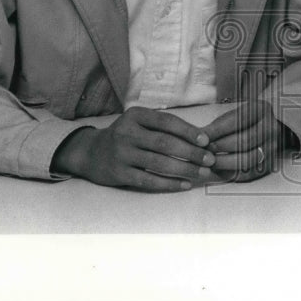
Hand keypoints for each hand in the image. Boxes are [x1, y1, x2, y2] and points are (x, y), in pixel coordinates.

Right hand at [51, 106, 214, 191]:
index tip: (206, 140)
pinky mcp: (119, 173)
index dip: (189, 131)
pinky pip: (148, 180)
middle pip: (165, 143)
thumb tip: (199, 138)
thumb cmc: (125, 136)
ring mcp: (122, 154)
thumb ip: (163, 127)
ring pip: (159, 163)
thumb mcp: (139, 123)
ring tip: (201, 173)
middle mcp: (127, 132)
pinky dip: (169, 183)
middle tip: (209, 160)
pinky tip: (184, 184)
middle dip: (191, 152)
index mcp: (136, 116)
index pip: (167, 122)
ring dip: (184, 169)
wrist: (91, 153)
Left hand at [201, 100, 291, 182]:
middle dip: (220, 147)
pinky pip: (249, 173)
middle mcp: (271, 128)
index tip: (201, 137)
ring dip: (224, 162)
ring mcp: (272, 146)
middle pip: (244, 141)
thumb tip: (200, 137)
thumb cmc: (244, 121)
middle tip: (203, 151)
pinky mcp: (269, 163)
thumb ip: (219, 124)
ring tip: (209, 162)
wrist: (266, 129)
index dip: (217, 130)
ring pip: (247, 159)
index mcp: (262, 110)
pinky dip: (232, 173)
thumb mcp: (234, 114)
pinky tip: (218, 171)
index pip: (237, 121)